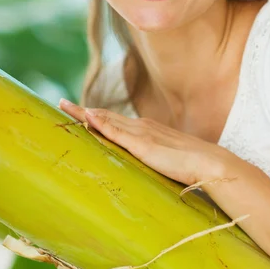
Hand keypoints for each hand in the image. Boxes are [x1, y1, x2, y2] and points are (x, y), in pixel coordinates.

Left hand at [58, 99, 229, 186]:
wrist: (209, 163)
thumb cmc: (190, 164)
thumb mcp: (163, 158)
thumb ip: (151, 156)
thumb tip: (144, 163)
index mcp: (145, 130)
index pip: (114, 121)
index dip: (95, 116)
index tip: (78, 111)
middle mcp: (141, 127)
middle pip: (106, 116)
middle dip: (82, 111)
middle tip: (61, 104)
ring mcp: (142, 134)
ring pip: (108, 120)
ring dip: (86, 114)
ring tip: (66, 107)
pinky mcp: (144, 145)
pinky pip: (118, 132)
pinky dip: (102, 123)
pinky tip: (88, 117)